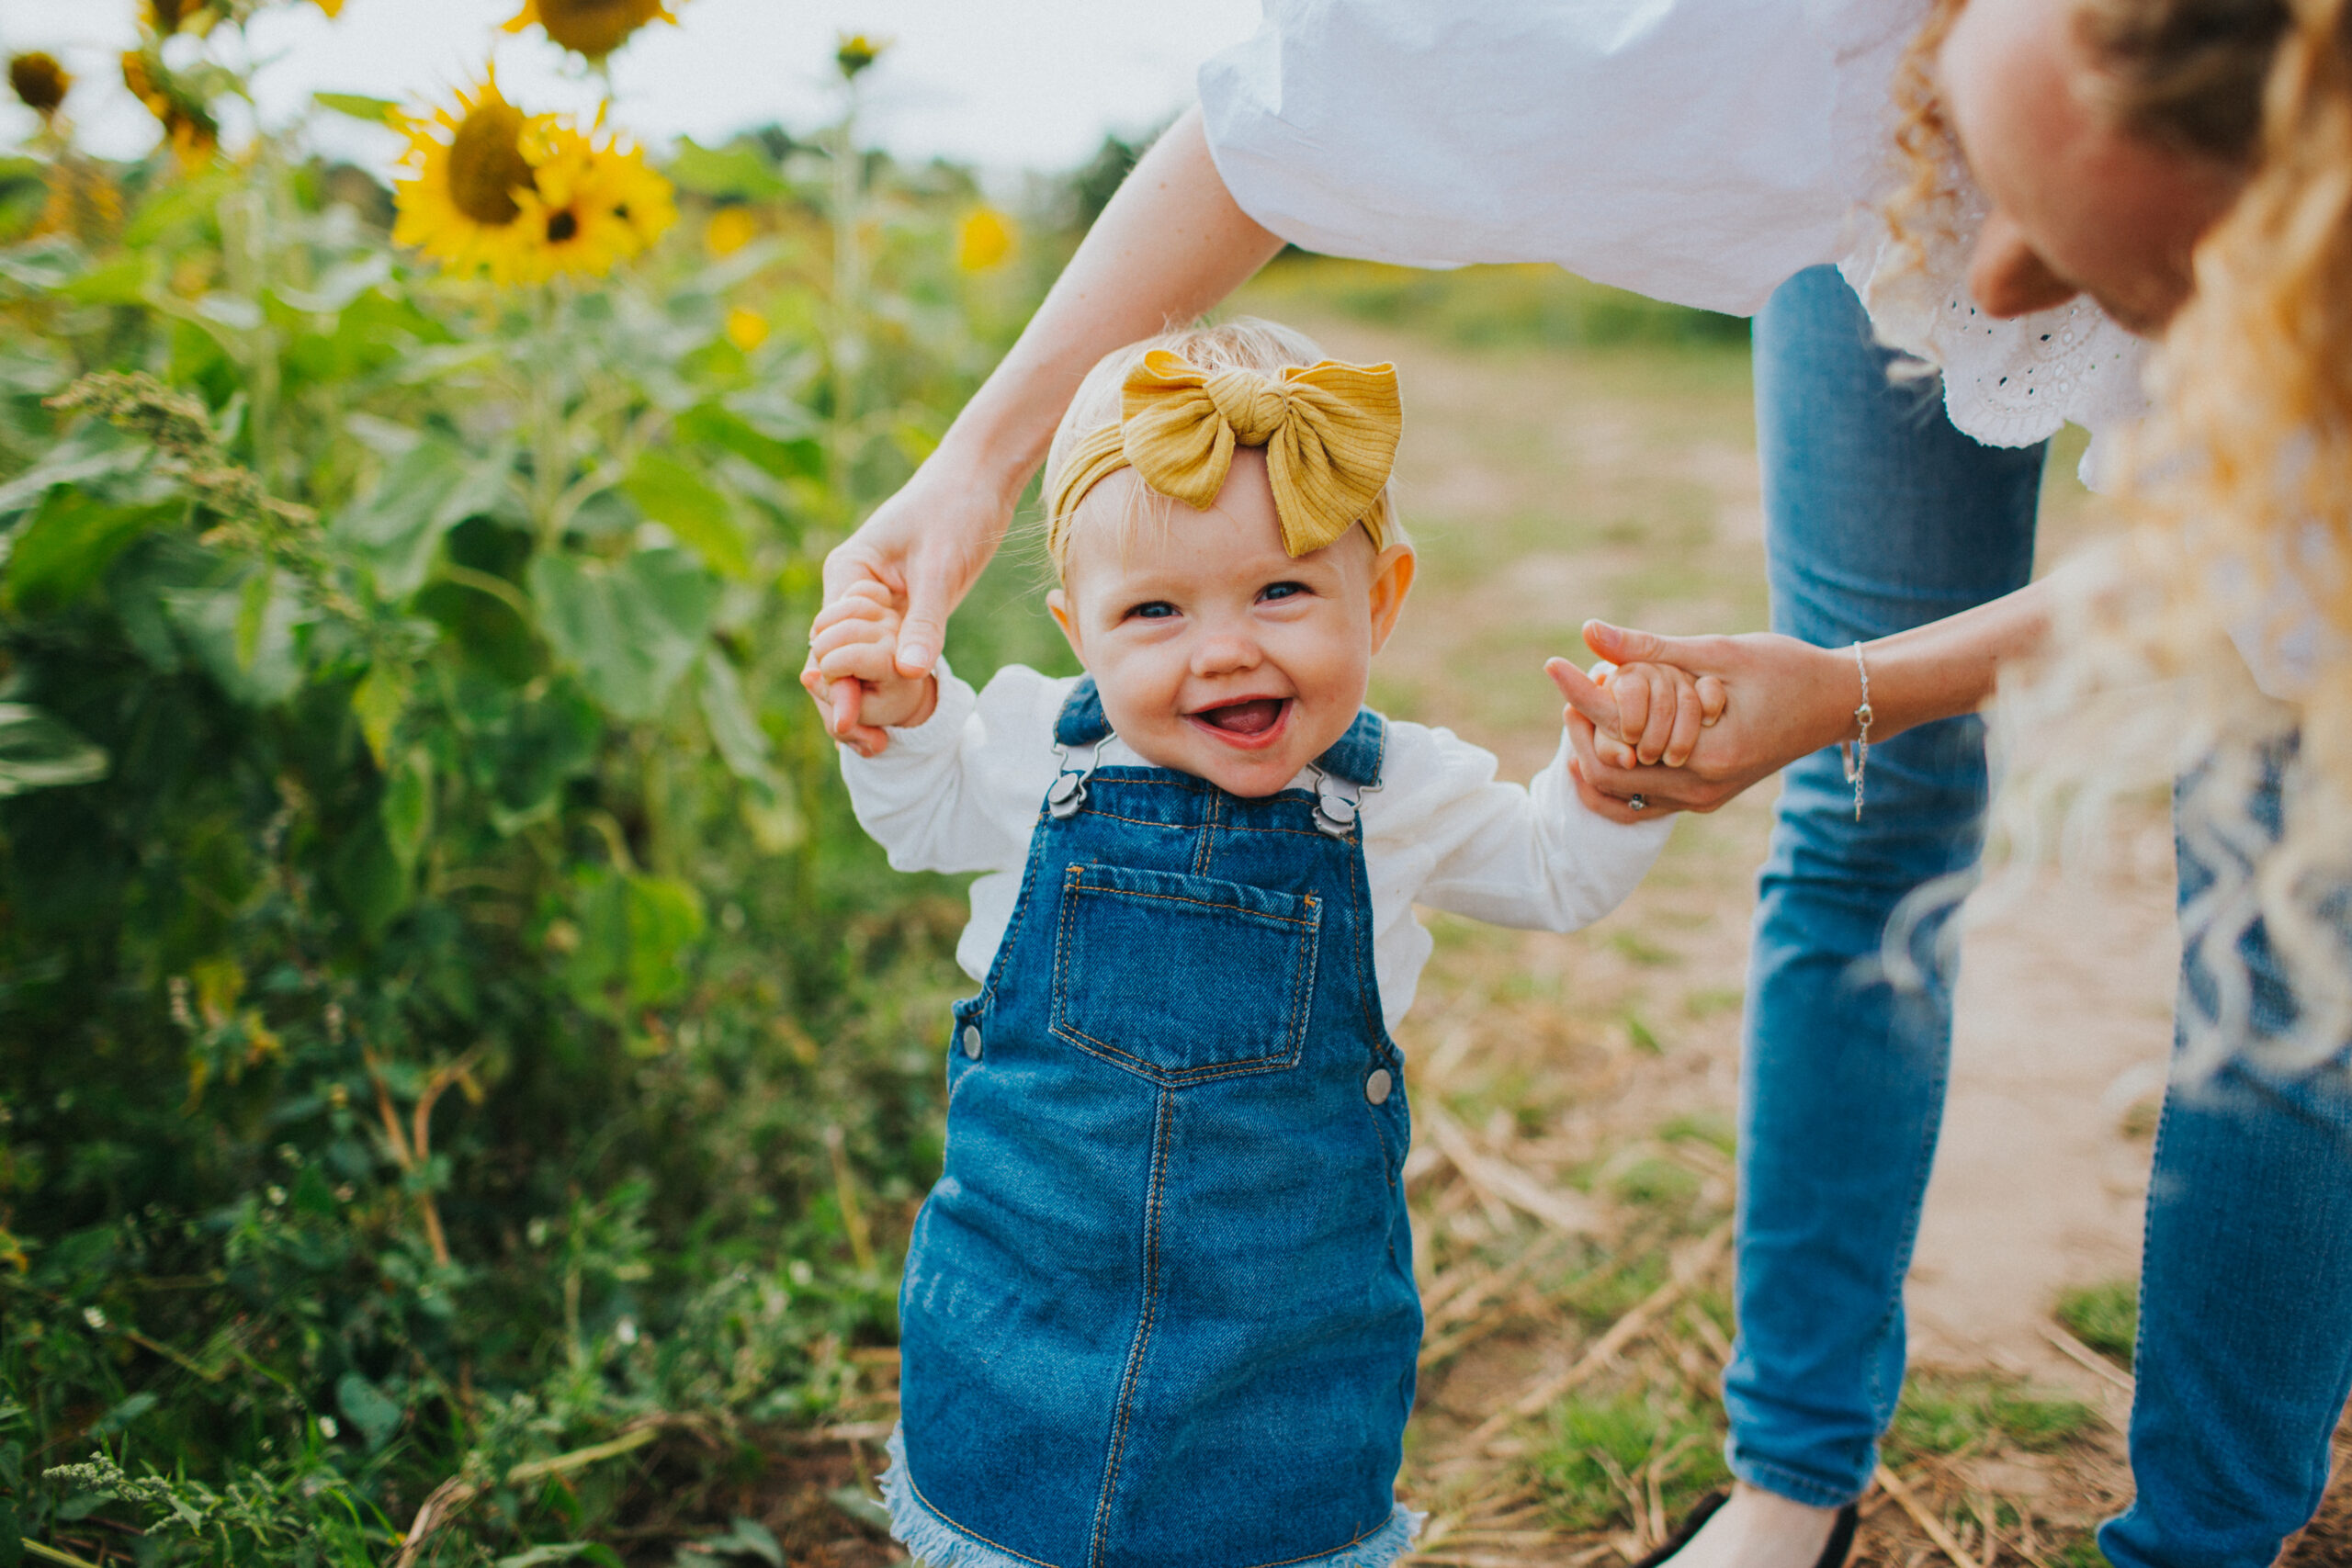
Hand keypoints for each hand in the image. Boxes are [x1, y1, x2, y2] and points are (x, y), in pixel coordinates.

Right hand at [803, 450, 1018, 751]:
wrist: (982, 476)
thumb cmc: (956, 507)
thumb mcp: (942, 566)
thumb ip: (926, 620)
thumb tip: (909, 673)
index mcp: (847, 573)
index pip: (829, 640)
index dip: (837, 684)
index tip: (849, 724)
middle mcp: (854, 591)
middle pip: (837, 656)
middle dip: (846, 700)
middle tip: (865, 744)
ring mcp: (878, 602)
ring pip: (862, 659)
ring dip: (867, 697)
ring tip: (876, 744)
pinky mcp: (905, 609)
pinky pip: (889, 653)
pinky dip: (890, 682)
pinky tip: (894, 718)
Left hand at [1548, 620, 1860, 819]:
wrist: (1837, 704)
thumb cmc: (1786, 669)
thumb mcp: (1717, 651)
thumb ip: (1650, 648)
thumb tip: (1589, 632)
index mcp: (1707, 753)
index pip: (1617, 732)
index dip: (1580, 696)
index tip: (1554, 665)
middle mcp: (1702, 788)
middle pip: (1607, 776)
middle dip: (1581, 733)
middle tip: (1571, 695)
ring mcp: (1703, 800)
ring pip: (1621, 797)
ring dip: (1595, 758)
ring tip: (1585, 714)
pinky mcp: (1705, 798)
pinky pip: (1643, 801)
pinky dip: (1619, 775)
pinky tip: (1611, 738)